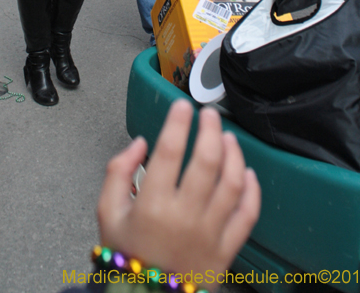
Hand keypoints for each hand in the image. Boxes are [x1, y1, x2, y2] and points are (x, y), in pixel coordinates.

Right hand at [97, 101, 259, 290]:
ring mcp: (209, 233)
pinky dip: (252, 191)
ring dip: (234, 154)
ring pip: (232, 184)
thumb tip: (141, 143)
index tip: (182, 106)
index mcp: (152, 205)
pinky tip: (248, 174)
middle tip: (209, 114)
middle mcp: (184, 216)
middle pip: (207, 161)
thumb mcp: (107, 212)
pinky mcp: (226, 250)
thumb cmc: (127, 254)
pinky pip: (247, 216)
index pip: (170, 151)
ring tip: (228, 137)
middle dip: (210, 129)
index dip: (178, 123)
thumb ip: (118, 171)